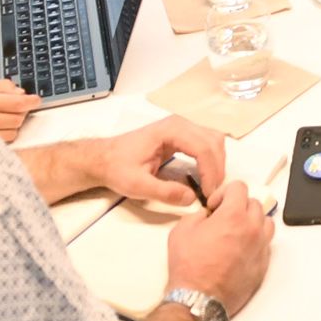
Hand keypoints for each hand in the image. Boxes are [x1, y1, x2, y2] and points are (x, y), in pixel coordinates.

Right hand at [0, 78, 40, 139]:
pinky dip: (5, 134)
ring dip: (12, 124)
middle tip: (11, 108)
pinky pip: (6, 140)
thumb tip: (21, 92)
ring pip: (14, 130)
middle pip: (18, 117)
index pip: (17, 101)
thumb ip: (0, 86)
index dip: (31, 100)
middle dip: (20, 111)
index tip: (36, 100)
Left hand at [88, 116, 227, 205]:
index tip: (208, 194)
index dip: (211, 172)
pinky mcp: (182, 134)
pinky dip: (211, 159)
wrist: (104, 158)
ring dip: (217, 163)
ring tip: (210, 186)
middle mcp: (180, 123)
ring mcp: (182, 127)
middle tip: (212, 193)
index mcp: (170, 130)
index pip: (203, 147)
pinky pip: (206, 143)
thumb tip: (192, 197)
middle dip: (217, 169)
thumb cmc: (118, 168)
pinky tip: (205, 177)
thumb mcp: (137, 185)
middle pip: (213, 142)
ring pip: (214, 141)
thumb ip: (164, 192)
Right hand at [166, 179, 273, 315]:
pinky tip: (240, 249)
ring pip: (266, 222)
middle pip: (254, 203)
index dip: (224, 192)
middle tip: (223, 219)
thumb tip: (207, 214)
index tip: (215, 206)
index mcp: (234, 215)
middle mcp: (252, 228)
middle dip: (238, 206)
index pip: (239, 187)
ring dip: (252, 222)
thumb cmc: (189, 266)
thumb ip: (197, 214)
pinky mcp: (263, 264)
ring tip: (236, 232)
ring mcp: (260, 247)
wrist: (199, 298)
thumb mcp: (182, 230)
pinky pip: (266, 244)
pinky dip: (256, 241)